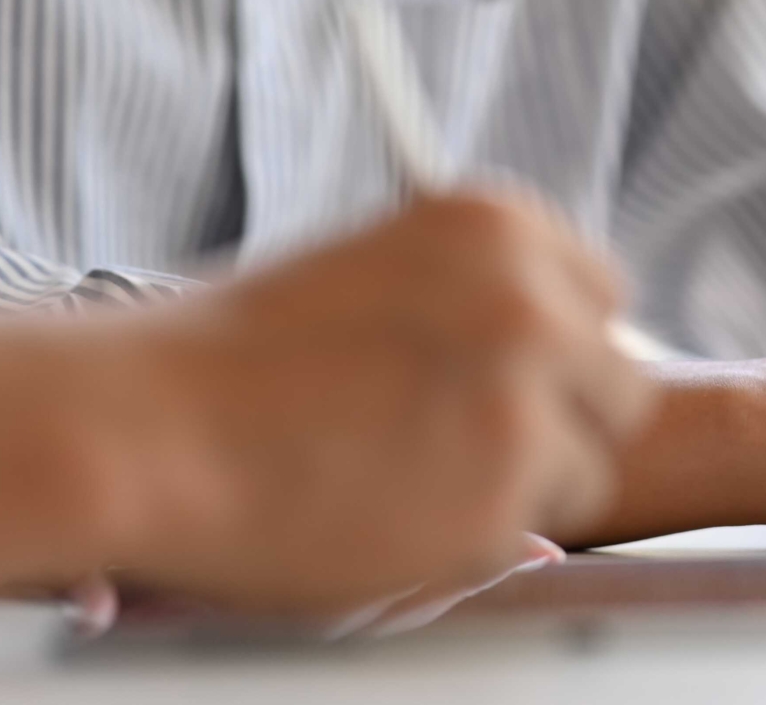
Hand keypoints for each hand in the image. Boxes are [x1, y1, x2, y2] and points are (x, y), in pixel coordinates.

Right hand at [87, 191, 652, 610]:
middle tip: (473, 443)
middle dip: (562, 416)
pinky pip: (530, 534)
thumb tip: (562, 341)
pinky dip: (474, 539)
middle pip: (621, 381)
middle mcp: (532, 301)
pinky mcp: (504, 495)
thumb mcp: (385, 273)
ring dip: (524, 483)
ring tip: (416, 478)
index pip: (603, 293)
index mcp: (500, 226)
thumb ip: (483, 298)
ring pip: (589, 464)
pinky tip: (394, 513)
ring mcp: (526, 398)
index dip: (558, 346)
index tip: (512, 375)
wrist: (144, 429)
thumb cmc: (236, 360)